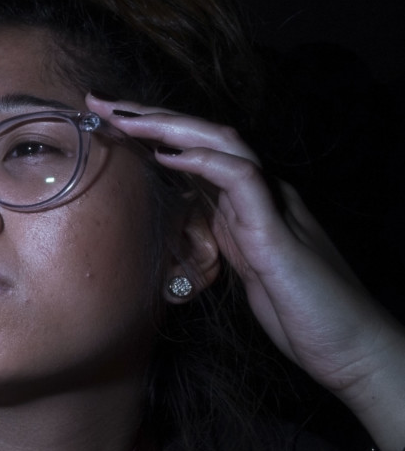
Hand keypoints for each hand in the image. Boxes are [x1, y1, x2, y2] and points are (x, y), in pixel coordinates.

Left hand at [89, 94, 404, 450]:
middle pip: (204, 136)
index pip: (197, 150)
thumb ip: (219, 238)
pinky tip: (169, 155)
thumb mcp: (243, 269)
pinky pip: (241, 179)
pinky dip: (204, 161)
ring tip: (127, 117)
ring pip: (222, 143)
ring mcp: (272, 208)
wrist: (350, 349)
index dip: (153, 131)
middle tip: (101, 101)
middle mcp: (261, 195)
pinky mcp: (276, 232)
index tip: (107, 119)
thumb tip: (184, 221)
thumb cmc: (300, 313)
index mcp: (247, 203)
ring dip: (170, 126)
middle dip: (151, 115)